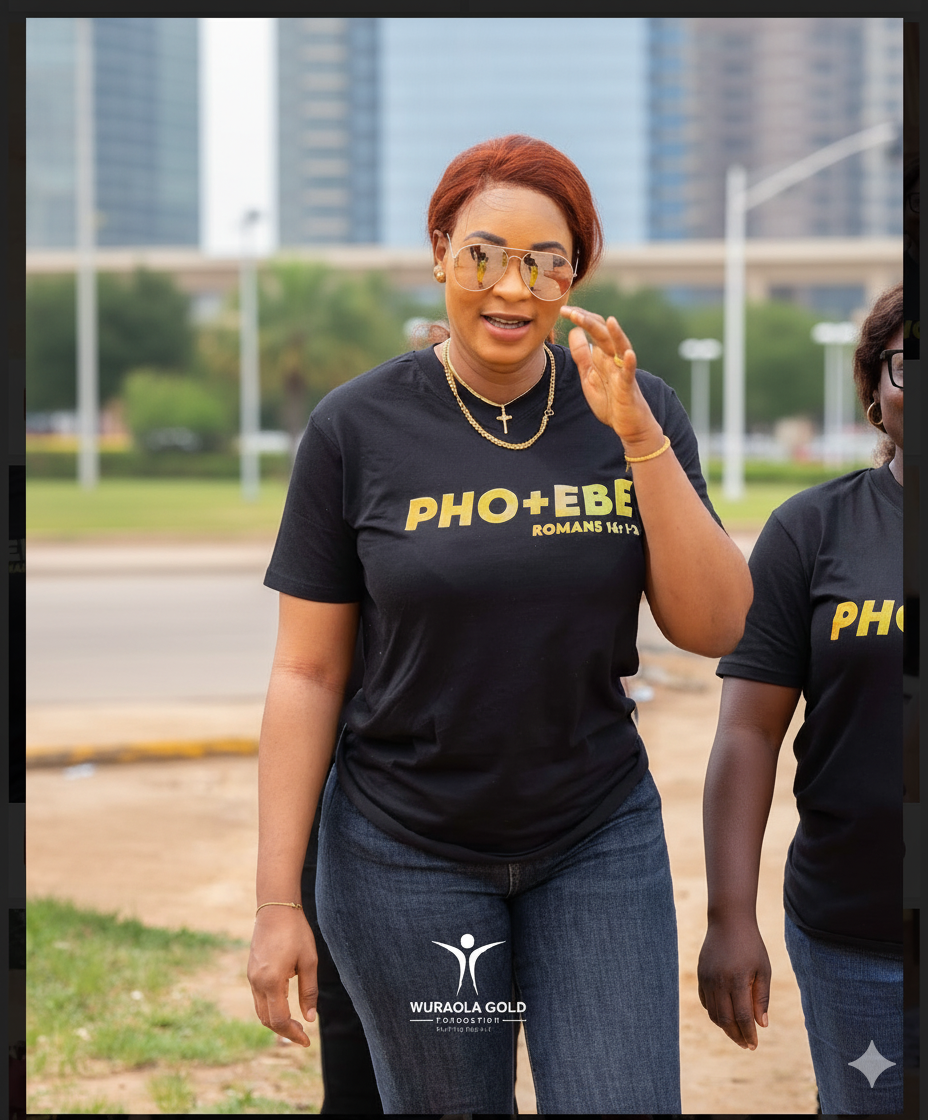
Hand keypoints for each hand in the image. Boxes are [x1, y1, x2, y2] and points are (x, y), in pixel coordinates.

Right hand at [247, 906, 318, 1046]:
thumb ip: (309, 992)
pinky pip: (258, 998)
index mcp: (272, 981)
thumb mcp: (309, 961)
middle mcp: (257, 982)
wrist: (276, 907)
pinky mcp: (251, 971)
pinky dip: (270, 1008)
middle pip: (266, 1020)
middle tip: (303, 1036)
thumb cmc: (296, 932)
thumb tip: (310, 1019)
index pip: (279, 1020)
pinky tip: (285, 1005)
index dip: (292, 1033)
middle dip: (284, 1031)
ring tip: (295, 1024)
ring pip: (260, 1010)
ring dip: (276, 1021)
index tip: (307, 1040)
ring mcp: (251, 976)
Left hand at [560, 306, 660, 449]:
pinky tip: (626, 353)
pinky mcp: (627, 388)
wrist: (627, 424)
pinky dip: (629, 363)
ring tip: (608, 320)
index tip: (563, 309)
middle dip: (587, 321)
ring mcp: (621, 371)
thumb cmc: (609, 399)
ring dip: (614, 334)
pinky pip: (629, 374)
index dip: (580, 318)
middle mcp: (613, 358)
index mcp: (602, 355)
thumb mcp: (589, 375)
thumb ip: (582, 354)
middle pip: (603, 333)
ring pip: (620, 348)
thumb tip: (574, 331)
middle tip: (569, 311)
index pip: (593, 329)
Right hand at [697, 917, 770, 1049]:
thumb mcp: (763, 969)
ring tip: (737, 1033)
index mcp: (737, 980)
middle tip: (746, 1044)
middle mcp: (719, 981)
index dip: (748, 1034)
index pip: (742, 1017)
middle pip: (725, 1019)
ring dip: (725, 1027)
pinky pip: (706, 1001)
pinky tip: (726, 1015)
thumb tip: (762, 1025)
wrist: (728, 921)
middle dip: (736, 1035)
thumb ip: (762, 998)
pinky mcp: (701, 974)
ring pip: (713, 1013)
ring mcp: (707, 978)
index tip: (754, 1045)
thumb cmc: (751, 945)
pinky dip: (715, 1013)